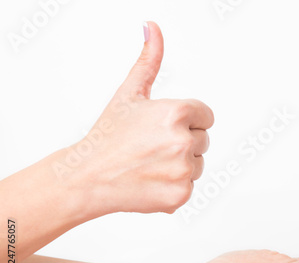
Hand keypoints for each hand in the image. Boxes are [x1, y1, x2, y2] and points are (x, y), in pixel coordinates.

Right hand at [61, 21, 213, 213]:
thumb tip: (152, 27)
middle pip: (203, 140)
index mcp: (177, 112)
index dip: (187, 120)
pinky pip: (190, 185)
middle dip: (183, 142)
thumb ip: (149, 61)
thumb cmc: (108, 134)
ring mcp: (183, 170)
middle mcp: (184, 141)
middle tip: (151, 147)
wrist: (88, 177)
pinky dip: (174, 186)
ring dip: (181, 165)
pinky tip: (151, 181)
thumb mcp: (129, 93)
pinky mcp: (180, 195)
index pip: (206, 116)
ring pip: (199, 164)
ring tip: (150, 163)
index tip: (163, 127)